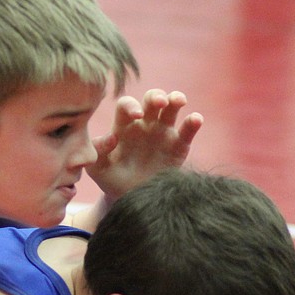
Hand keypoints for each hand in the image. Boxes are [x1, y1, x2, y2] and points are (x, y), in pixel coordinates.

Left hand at [87, 89, 202, 203]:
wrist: (130, 197)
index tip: (136, 115)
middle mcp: (145, 124)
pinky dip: (193, 122)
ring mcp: (163, 132)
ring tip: (180, 101)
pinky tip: (195, 119)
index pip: (126, 105)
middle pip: (152, 98)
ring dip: (176, 99)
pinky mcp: (179, 146)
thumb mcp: (98, 168)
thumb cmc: (111, 179)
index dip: (131, 105)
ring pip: (172, 108)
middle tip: (160, 102)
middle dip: (156, 96)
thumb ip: (98, 151)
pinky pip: (187, 130)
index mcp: (124, 125)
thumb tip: (112, 137)